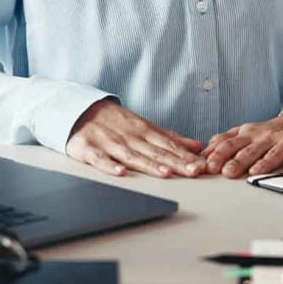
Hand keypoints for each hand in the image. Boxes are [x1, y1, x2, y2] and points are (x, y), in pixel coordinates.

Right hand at [65, 99, 206, 178]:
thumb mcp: (144, 126)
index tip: (202, 165)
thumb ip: (170, 137)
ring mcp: (109, 143)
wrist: (80, 109)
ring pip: (132, 156)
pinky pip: (100, 159)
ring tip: (166, 173)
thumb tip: (196, 145)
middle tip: (194, 171)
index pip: (168, 145)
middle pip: (155, 152)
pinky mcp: (89, 149)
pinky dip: (110, 166)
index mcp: (143, 131)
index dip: (186, 156)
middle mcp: (129, 137)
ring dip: (149, 165)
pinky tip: (121, 173)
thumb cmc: (116, 122)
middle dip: (176, 162)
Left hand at [203, 108, 282, 177]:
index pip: (231, 144)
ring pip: (274, 152)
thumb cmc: (270, 132)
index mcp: (249, 134)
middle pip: (250, 150)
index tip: (208, 167)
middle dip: (238, 161)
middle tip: (227, 172)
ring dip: (264, 162)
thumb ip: (225, 141)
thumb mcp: (246, 133)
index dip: (219, 155)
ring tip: (254, 172)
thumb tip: (202, 154)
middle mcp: (266, 136)